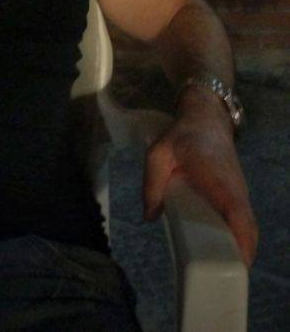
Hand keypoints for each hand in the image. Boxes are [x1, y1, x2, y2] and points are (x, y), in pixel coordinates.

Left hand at [143, 90, 257, 266]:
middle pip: (248, 227)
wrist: (204, 118)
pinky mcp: (235, 195)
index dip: (242, 239)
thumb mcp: (158, 153)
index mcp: (219, 180)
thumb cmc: (182, 136)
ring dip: (239, 248)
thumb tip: (149, 217)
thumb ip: (151, 182)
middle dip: (241, 254)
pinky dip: (237, 237)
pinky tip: (219, 251)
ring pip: (247, 225)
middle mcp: (236, 190)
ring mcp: (239, 193)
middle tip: (220, 278)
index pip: (239, 213)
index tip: (238, 264)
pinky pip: (241, 220)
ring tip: (217, 270)